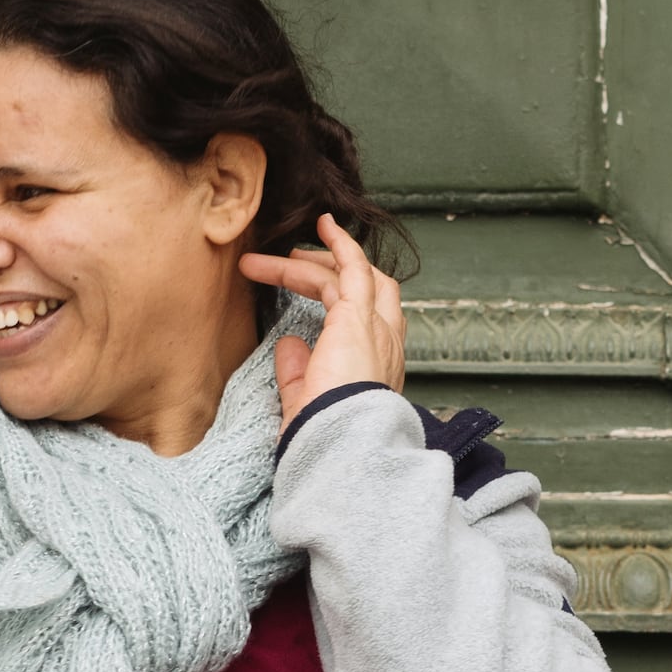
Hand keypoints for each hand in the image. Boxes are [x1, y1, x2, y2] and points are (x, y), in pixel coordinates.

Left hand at [244, 216, 405, 429]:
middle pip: (369, 291)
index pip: (368, 321)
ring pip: (353, 278)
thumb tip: (287, 342)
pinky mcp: (358, 317)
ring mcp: (376, 328)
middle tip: (295, 265)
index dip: (343, 299)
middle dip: (332, 273)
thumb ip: (297, 372)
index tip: (311, 289)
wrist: (339, 446)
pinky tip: (323, 225)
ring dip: (317, 262)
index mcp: (376, 368)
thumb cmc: (323, 436)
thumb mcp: (305, 401)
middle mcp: (385, 344)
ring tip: (285, 254)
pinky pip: (354, 267)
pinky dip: (340, 244)